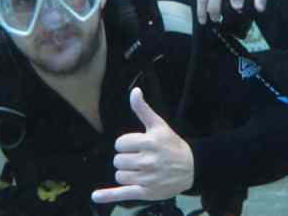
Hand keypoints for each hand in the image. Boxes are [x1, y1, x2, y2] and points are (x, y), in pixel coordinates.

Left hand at [91, 88, 193, 203]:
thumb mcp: (159, 125)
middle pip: (118, 160)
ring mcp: (147, 178)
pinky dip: (108, 195)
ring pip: (120, 175)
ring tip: (139, 170)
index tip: (136, 146)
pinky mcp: (146, 192)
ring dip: (126, 173)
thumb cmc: (172, 144)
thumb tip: (134, 91)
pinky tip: (95, 196)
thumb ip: (143, 109)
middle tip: (139, 158)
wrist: (191, 167)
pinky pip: (123, 193)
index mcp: (149, 142)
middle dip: (125, 159)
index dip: (126, 144)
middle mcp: (148, 160)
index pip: (120, 144)